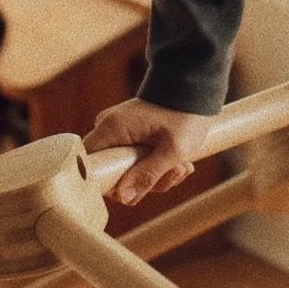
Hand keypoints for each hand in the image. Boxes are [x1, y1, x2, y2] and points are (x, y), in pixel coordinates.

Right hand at [81, 99, 212, 205]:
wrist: (196, 88)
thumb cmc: (185, 114)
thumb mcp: (172, 150)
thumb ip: (147, 175)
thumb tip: (124, 198)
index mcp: (111, 128)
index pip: (91, 167)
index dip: (112, 185)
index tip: (139, 189)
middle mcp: (109, 129)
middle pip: (114, 172)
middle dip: (146, 181)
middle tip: (174, 173)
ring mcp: (120, 132)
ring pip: (130, 170)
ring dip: (159, 175)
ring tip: (183, 166)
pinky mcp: (132, 134)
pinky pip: (137, 160)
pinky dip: (159, 166)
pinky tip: (181, 164)